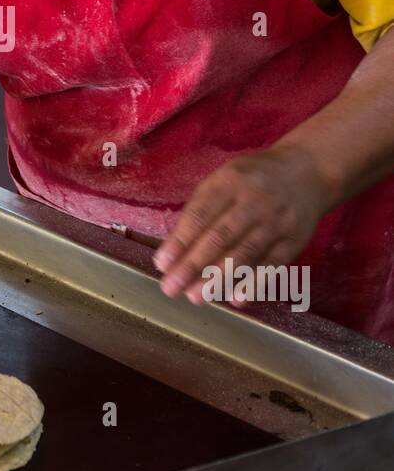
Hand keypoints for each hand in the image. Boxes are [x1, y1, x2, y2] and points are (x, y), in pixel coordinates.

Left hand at [153, 145, 333, 305]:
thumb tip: (176, 249)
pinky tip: (236, 299)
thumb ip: (202, 209)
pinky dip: (253, 283)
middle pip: (219, 237)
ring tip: (196, 297)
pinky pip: (272, 265)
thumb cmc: (253, 179)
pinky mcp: (294, 239)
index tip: (162, 264)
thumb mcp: (225, 179)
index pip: (200, 214)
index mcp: (229, 181)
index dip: (180, 241)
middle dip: (192, 265)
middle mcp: (253, 200)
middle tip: (171, 288)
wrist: (307, 171)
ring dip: (218, 279)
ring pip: (244, 253)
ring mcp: (276, 221)